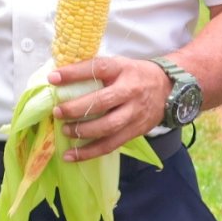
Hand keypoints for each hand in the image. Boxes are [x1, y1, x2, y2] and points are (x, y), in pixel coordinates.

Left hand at [48, 56, 171, 161]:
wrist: (168, 88)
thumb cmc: (133, 75)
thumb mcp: (118, 65)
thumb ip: (95, 71)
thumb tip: (58, 77)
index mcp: (122, 69)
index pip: (97, 69)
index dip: (74, 74)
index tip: (53, 79)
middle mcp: (130, 91)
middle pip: (102, 102)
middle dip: (76, 108)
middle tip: (57, 112)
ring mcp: (134, 112)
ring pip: (108, 126)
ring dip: (83, 131)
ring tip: (65, 131)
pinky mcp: (135, 131)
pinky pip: (111, 144)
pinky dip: (90, 152)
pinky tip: (72, 156)